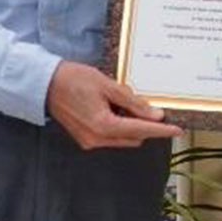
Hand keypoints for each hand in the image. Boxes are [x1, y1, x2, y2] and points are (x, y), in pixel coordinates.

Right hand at [46, 60, 182, 149]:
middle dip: (143, 124)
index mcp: (104, 126)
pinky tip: (110, 107)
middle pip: (133, 137)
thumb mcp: (107, 85)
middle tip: (143, 104)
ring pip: (122, 138)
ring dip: (129, 125)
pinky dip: (116, 125)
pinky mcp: (84, 139)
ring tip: (119, 102)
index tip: (177, 131)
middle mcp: (97, 139)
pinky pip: (109, 137)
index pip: (141, 130)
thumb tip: (155, 115)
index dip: (161, 131)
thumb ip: (132, 102)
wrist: (44, 84)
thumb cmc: (73, 79)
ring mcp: (89, 141)